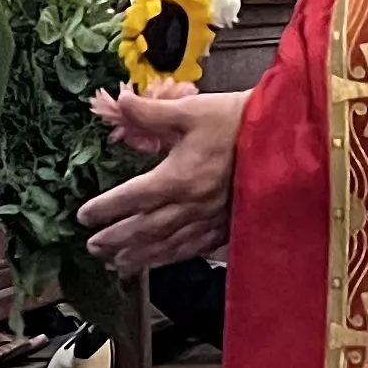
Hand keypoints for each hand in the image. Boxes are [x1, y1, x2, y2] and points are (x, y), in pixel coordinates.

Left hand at [82, 84, 245, 273]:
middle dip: (116, 239)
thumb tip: (121, 103)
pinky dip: (172, 257)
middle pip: (145, 229)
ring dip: (139, 256)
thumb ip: (151, 112)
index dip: (106, 209)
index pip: (132, 197)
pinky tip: (161, 260)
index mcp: (179, 177)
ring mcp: (210, 219)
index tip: (85, 216)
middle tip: (92, 247)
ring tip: (117, 264)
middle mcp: (191, 204)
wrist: (282, 138)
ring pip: (167, 245)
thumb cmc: (237, 121)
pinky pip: (194, 248)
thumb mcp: (191, 109)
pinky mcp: (226, 224)